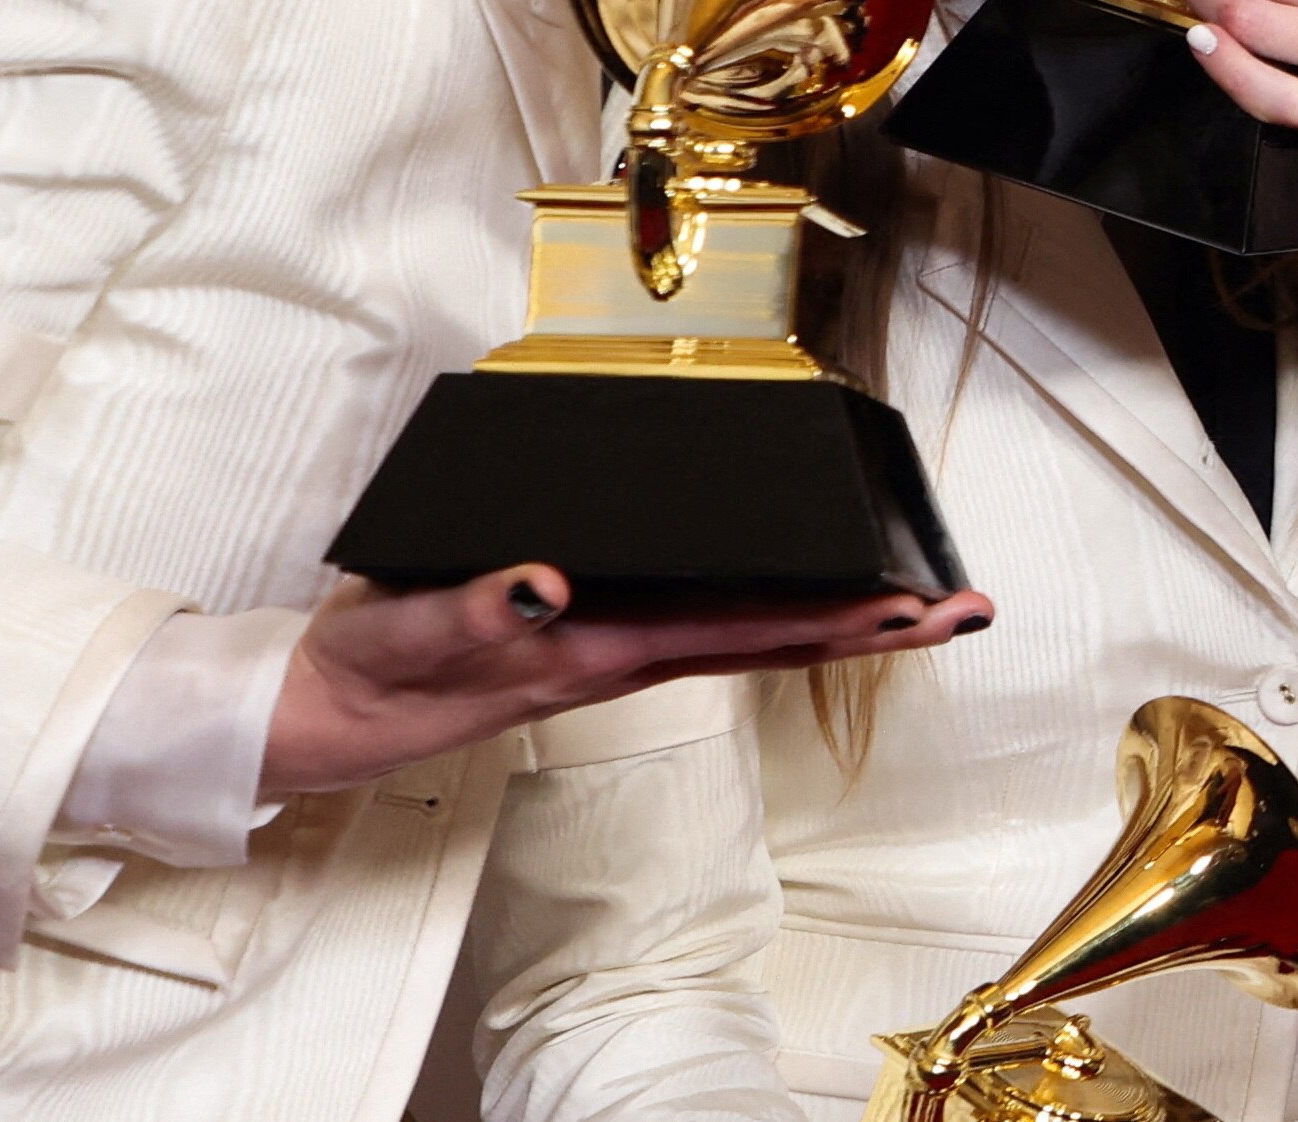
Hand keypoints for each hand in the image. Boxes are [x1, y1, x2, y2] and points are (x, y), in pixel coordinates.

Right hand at [261, 564, 989, 796]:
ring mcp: (620, 651)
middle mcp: (627, 655)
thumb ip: (475, 612)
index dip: (832, 618)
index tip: (912, 605)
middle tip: (964, 608)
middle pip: (776, 641)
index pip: (740, 631)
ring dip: (840, 621)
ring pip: (754, 637)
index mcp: (597, 651)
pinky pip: (709, 625)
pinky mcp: (599, 639)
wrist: (332, 710)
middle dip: (873, 627)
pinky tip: (808, 595)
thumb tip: (543, 588)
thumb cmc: (376, 669)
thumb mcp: (410, 633)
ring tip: (918, 602)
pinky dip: (774, 610)